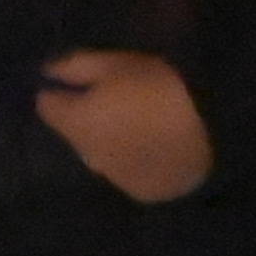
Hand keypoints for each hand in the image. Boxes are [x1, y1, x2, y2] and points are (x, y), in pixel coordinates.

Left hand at [35, 47, 213, 206]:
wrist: (210, 133)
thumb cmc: (160, 89)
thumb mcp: (117, 64)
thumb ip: (76, 67)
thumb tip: (47, 70)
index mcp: (76, 121)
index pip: (46, 106)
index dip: (58, 91)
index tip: (74, 80)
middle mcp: (85, 154)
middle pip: (73, 131)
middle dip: (84, 114)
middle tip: (115, 95)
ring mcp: (111, 176)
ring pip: (97, 152)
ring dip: (106, 137)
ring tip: (136, 119)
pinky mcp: (136, 190)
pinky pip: (121, 169)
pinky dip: (128, 156)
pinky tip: (151, 143)